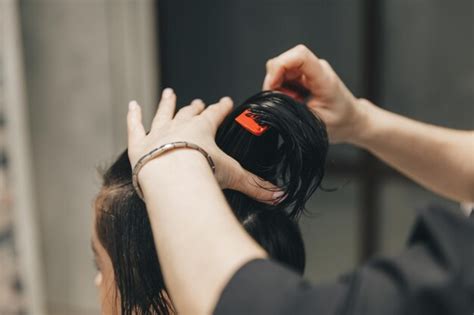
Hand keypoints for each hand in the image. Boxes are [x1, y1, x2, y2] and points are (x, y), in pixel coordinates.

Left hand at [127, 88, 278, 202]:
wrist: (172, 178)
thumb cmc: (202, 174)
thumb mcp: (234, 177)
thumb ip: (256, 186)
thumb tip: (281, 196)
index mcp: (204, 129)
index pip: (216, 114)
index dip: (222, 108)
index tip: (226, 101)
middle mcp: (180, 126)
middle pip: (189, 112)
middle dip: (195, 107)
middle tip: (198, 102)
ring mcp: (158, 133)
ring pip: (162, 113)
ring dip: (166, 103)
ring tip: (169, 93)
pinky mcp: (138, 145)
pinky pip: (135, 126)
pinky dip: (133, 115)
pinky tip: (132, 105)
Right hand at [263, 44, 367, 143]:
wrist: (352, 120)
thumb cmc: (340, 122)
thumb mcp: (316, 122)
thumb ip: (293, 112)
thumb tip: (271, 106)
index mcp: (324, 78)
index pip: (299, 55)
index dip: (280, 66)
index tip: (272, 86)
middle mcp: (316, 69)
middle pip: (285, 60)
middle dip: (273, 80)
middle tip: (277, 102)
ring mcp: (309, 71)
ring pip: (281, 68)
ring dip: (277, 86)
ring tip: (289, 103)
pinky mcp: (303, 76)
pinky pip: (283, 76)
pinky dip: (280, 89)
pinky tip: (291, 101)